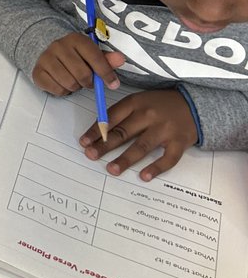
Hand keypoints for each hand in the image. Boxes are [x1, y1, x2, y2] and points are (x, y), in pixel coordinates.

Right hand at [32, 32, 124, 95]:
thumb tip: (120, 59)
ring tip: (75, 80)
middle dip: (89, 82)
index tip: (112, 83)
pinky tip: (63, 82)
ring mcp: (45, 58)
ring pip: (70, 83)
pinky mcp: (38, 72)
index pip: (95, 58)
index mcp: (75, 39)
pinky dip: (63, 91)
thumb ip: (107, 59)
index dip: (106, 73)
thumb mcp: (92, 53)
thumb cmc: (75, 55)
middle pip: (82, 74)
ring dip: (76, 87)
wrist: (48, 52)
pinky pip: (57, 90)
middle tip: (88, 81)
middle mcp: (59, 46)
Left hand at [80, 90, 198, 180]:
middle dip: (104, 146)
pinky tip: (144, 176)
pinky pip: (167, 158)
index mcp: (136, 103)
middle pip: (123, 132)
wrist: (194, 105)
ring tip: (111, 169)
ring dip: (125, 159)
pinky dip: (156, 168)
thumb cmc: (159, 104)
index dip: (96, 130)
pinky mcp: (179, 142)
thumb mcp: (139, 101)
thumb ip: (121, 114)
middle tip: (90, 155)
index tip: (84, 142)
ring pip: (142, 146)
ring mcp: (165, 129)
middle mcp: (149, 115)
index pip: (111, 117)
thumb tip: (98, 131)